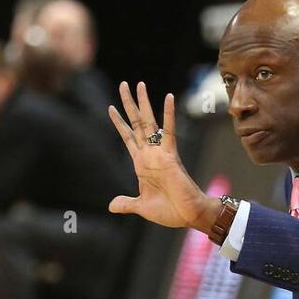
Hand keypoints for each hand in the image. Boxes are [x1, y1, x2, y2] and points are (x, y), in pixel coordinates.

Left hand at [108, 81, 217, 230]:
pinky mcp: (170, 156)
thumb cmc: (170, 211)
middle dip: (128, 104)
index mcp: (141, 164)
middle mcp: (149, 154)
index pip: (128, 138)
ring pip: (149, 122)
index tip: (110, 108)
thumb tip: (112, 206)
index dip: (119, 123)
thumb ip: (127, 203)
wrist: (187, 215)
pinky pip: (169, 131)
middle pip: (137, 123)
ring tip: (138, 84)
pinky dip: (168, 114)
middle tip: (123, 84)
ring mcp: (159, 153)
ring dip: (143, 103)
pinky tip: (168, 97)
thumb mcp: (141, 206)